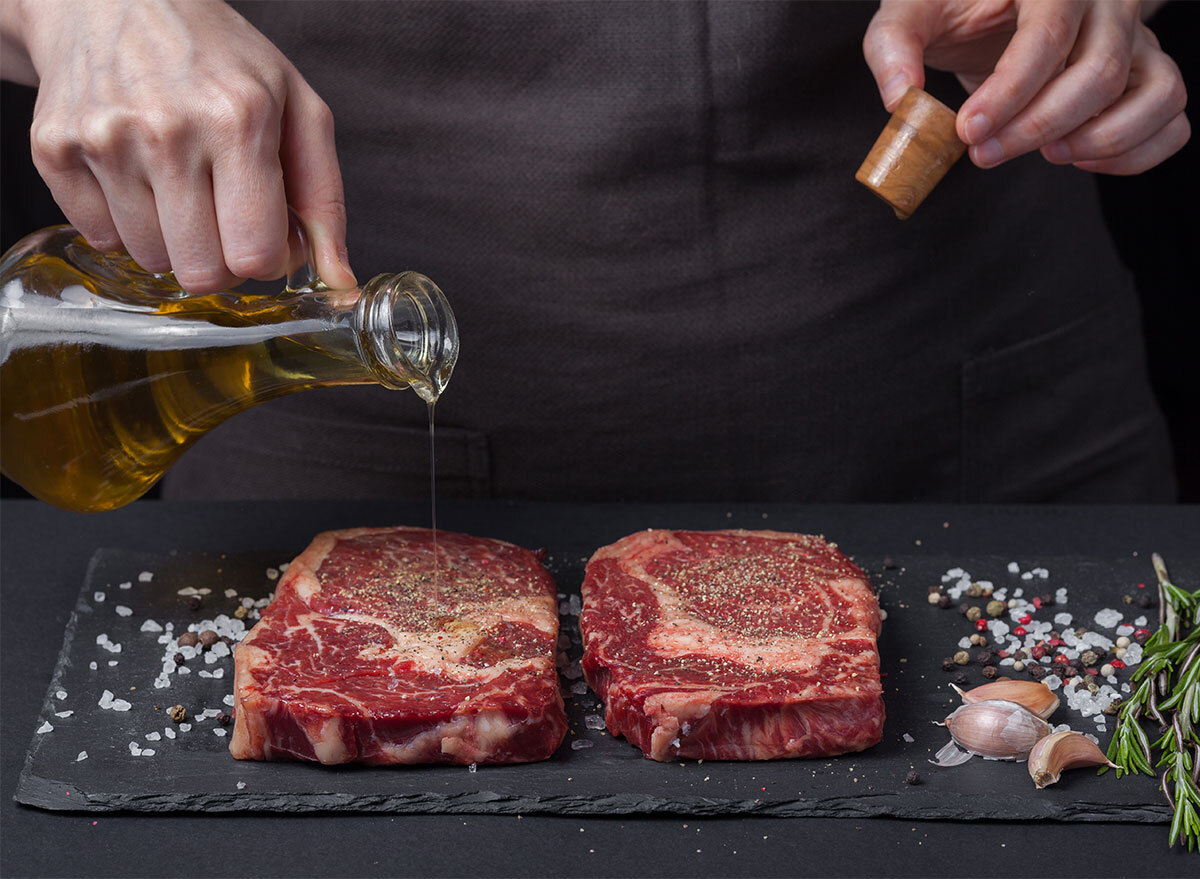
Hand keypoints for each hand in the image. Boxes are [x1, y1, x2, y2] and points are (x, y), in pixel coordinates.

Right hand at [9, 0, 354, 292]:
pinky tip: (137, 176)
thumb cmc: (220, 58)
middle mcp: (167, 131)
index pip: (255, 255)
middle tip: (223, 216)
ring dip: (174, 240)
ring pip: (152, 261)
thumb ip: (325, 200)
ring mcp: (104, 140)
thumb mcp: (297, 108)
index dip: (268, 258)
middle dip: (222, 260)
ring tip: (179, 185)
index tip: (264, 229)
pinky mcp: (55, 148)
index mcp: (238, 119)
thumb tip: (340, 280)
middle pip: (202, 272)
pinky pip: (101, 238)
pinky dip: (125, 223)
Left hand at [863, 0, 1189, 174]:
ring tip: (1046, 156)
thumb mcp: (911, 13)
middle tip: (983, 154)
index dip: (1011, 92)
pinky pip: (1171, 118)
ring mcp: (1137, 37)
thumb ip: (893, 47)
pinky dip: (1135, 151)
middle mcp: (1108, 1)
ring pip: (1157, 93)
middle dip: (1039, 127)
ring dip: (1101, 140)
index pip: (1049, 34)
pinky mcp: (1147, 72)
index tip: (969, 130)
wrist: (992, 2)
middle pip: (1102, 71)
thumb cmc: (953, 5)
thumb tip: (900, 101)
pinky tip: (1079, 159)